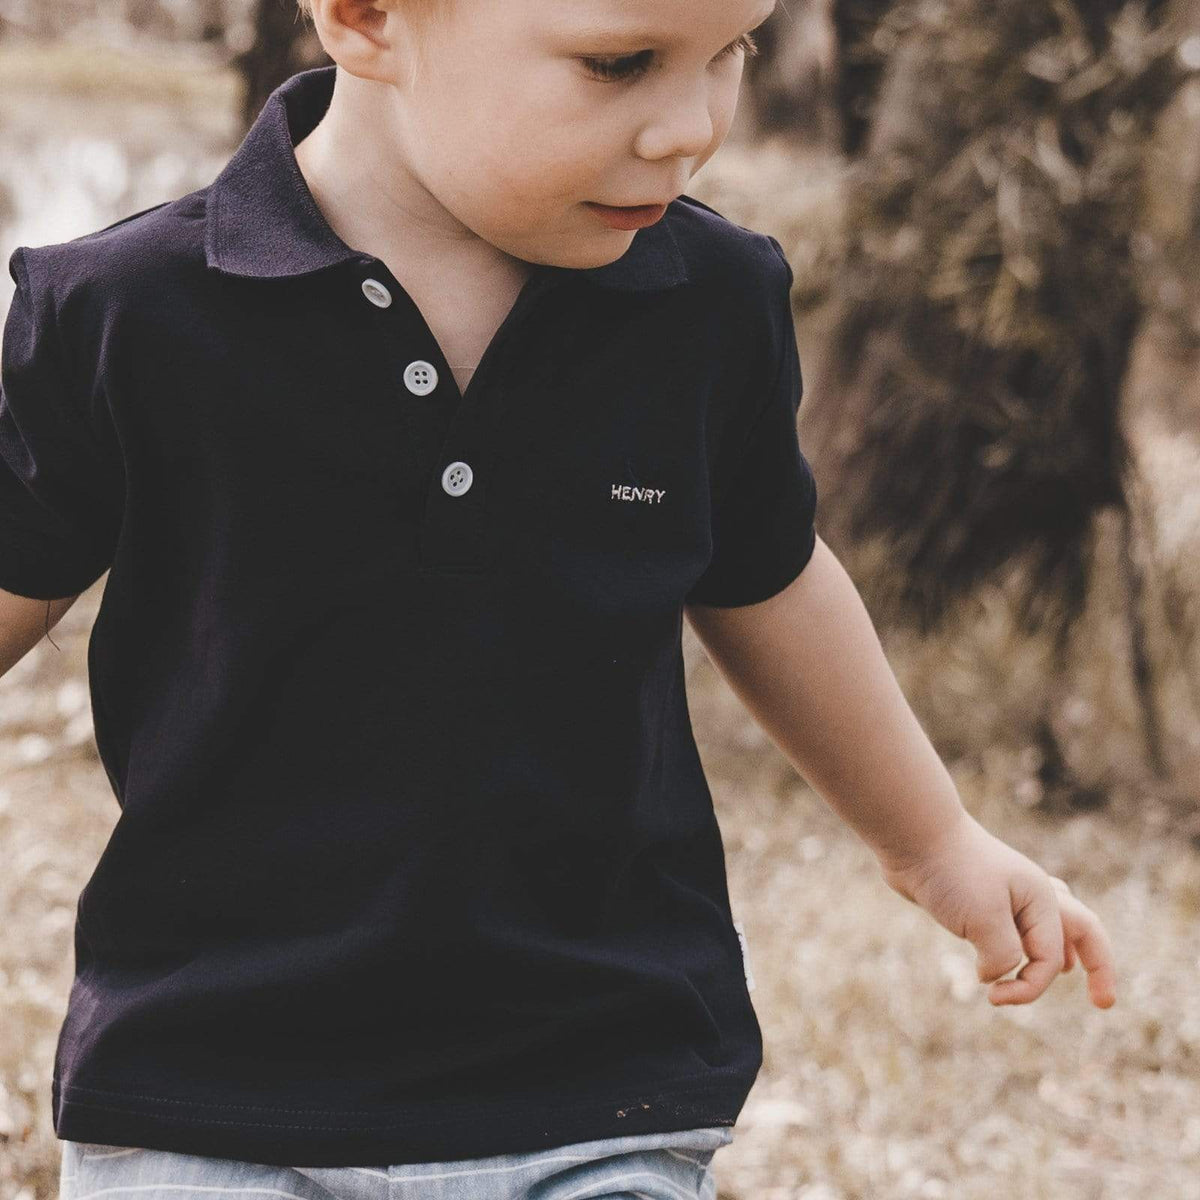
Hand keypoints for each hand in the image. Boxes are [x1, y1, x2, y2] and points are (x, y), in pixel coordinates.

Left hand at [878, 812, 1116, 1008]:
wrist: (912, 835)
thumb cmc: (951, 871)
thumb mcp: (982, 920)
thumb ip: (1002, 955)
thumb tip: (995, 976)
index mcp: (1042, 898)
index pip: (1049, 960)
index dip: (1028, 987)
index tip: (993, 996)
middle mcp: (1033, 894)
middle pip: (1082, 932)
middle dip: (1098, 967)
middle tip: (1105, 1003)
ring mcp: (1008, 894)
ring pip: (1050, 924)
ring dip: (1060, 950)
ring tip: (1070, 968)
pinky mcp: (981, 897)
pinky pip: (1016, 922)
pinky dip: (1024, 940)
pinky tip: (1021, 948)